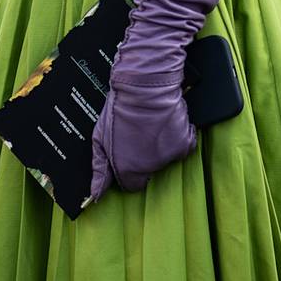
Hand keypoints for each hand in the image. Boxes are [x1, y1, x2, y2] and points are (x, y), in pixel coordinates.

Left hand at [90, 75, 195, 199]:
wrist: (144, 86)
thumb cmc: (120, 108)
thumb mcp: (100, 137)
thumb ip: (100, 168)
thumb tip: (96, 194)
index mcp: (128, 169)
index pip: (131, 184)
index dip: (129, 170)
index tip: (128, 156)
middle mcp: (150, 168)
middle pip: (149, 171)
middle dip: (144, 156)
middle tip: (139, 135)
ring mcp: (168, 156)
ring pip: (165, 158)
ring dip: (160, 146)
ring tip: (151, 125)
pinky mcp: (184, 143)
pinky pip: (183, 146)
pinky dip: (178, 137)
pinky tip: (167, 124)